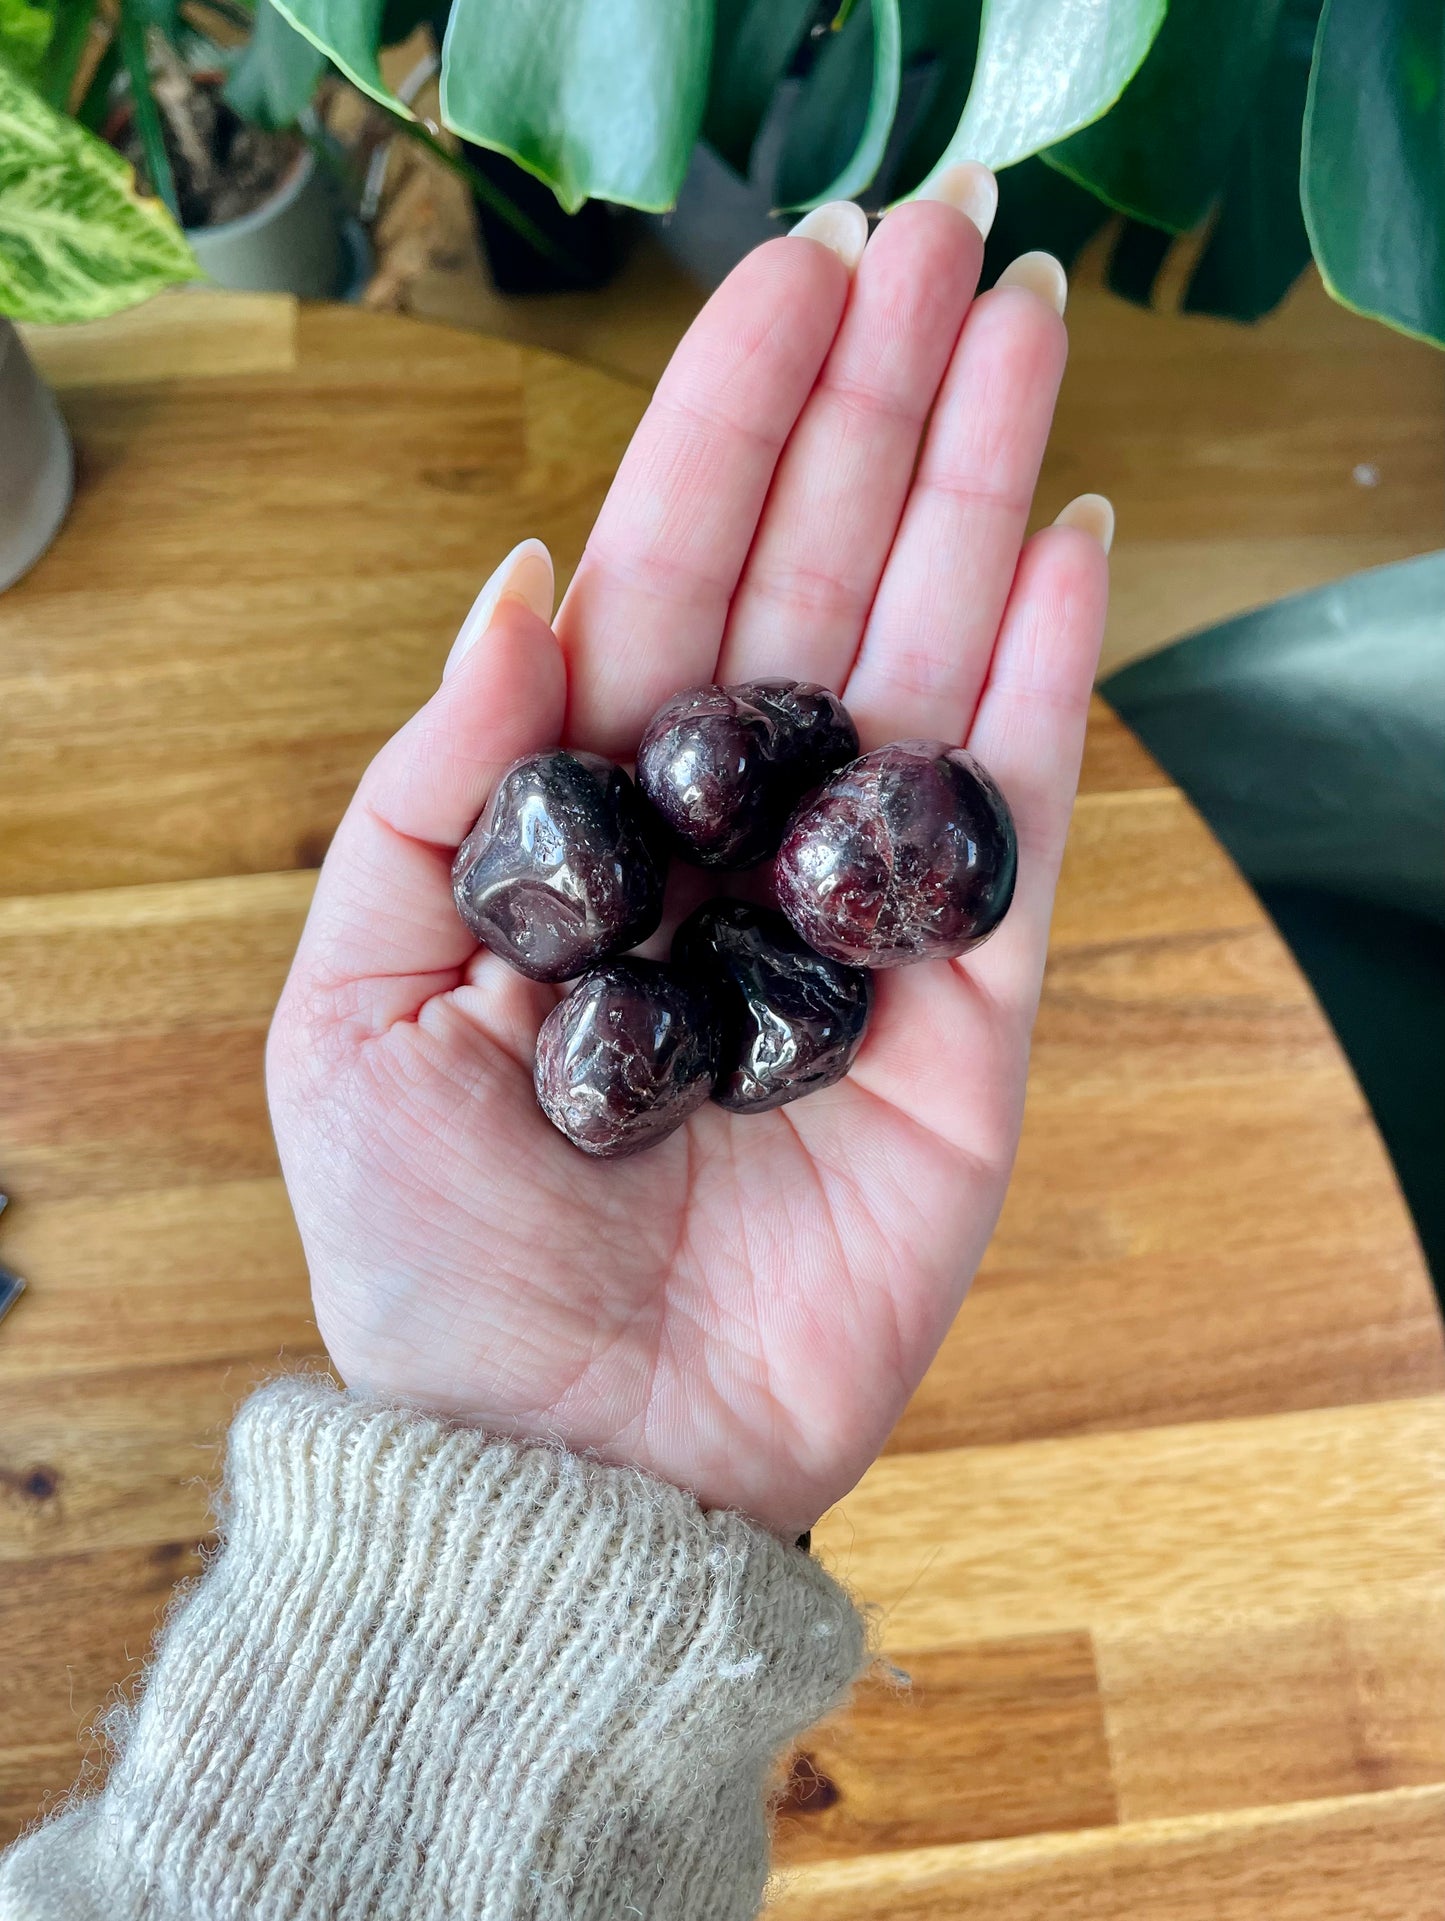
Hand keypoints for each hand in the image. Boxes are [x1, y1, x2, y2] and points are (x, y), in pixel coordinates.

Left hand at [267, 182, 1109, 1537]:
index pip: (674, 578)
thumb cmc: (435, 1255)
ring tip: (1024, 328)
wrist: (566, 1459)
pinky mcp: (962, 1025)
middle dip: (881, 407)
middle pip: (817, 584)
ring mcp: (855, 922)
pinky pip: (1009, 824)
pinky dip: (1041, 681)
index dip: (733, 422)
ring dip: (978, 490)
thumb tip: (527, 589)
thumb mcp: (352, 1009)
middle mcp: (733, 845)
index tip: (799, 274)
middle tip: (954, 236)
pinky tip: (1064, 535)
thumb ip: (436, 789)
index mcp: (592, 824)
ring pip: (927, 661)